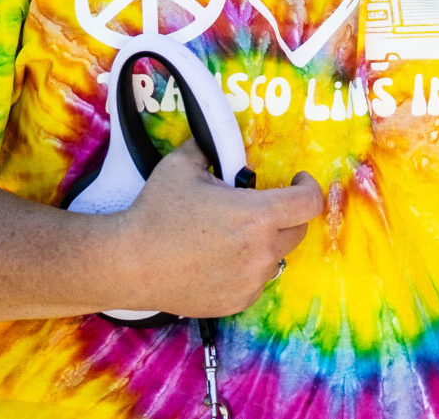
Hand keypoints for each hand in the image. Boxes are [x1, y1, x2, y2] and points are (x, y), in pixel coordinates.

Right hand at [106, 141, 324, 318]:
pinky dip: (249, 267)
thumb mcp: (183, 165)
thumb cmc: (156, 213)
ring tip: (235, 233)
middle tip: (262, 206)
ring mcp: (250, 281)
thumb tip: (218, 136)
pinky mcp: (237, 302)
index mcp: (257, 216)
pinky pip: (257, 280)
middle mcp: (261, 252)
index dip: (309, 187)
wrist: (129, 264)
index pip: (309, 203)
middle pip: (297, 230)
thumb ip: (211, 147)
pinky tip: (222, 257)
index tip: (297, 181)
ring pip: (276, 256)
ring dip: (266, 241)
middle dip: (286, 213)